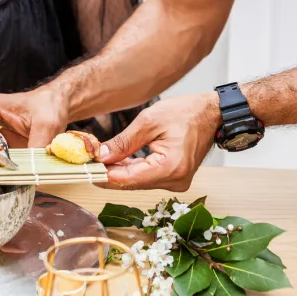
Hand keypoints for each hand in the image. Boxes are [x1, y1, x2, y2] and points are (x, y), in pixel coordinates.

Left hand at [98, 92, 220, 190]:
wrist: (210, 114)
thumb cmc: (185, 113)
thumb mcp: (149, 121)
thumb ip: (124, 142)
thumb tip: (102, 156)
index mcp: (171, 168)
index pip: (129, 179)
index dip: (104, 176)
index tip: (86, 169)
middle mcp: (175, 181)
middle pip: (132, 182)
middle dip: (109, 173)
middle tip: (87, 162)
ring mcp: (176, 182)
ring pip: (138, 181)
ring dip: (118, 171)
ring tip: (98, 159)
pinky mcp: (174, 177)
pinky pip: (147, 177)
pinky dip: (131, 169)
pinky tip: (116, 161)